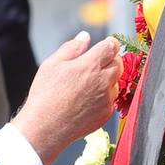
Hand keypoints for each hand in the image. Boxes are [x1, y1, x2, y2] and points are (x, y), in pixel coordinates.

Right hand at [11, 31, 122, 164]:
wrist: (45, 128)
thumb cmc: (45, 95)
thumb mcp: (52, 64)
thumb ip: (71, 48)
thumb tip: (85, 36)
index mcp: (90, 65)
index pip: (111, 47)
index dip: (110, 43)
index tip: (107, 44)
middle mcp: (103, 81)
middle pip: (119, 63)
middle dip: (111, 59)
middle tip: (99, 62)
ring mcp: (106, 99)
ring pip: (116, 82)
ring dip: (108, 79)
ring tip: (88, 84)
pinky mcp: (105, 113)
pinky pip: (111, 100)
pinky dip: (104, 96)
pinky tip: (87, 99)